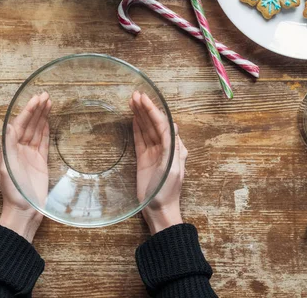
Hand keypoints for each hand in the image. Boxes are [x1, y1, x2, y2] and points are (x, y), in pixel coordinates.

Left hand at [0, 92, 51, 242]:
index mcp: (9, 148)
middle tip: (46, 95)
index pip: (20, 124)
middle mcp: (19, 149)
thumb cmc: (12, 192)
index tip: (36, 99)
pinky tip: (48, 120)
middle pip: (29, 124)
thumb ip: (8, 147)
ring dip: (42, 116)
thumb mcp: (7, 169)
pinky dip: (46, 130)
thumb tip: (9, 125)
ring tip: (49, 102)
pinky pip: (43, 142)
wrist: (24, 211)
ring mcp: (31, 155)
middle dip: (37, 109)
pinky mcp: (41, 162)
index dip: (28, 111)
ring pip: (37, 130)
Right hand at [130, 91, 186, 234]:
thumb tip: (173, 126)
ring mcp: (154, 153)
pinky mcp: (144, 159)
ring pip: (146, 129)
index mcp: (174, 147)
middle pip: (153, 123)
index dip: (153, 110)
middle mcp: (165, 147)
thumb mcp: (172, 169)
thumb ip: (172, 148)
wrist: (158, 211)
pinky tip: (132, 117)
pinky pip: (140, 140)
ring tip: (131, 101)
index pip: (162, 124)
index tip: (143, 98)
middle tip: (134, 95)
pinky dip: (136, 128)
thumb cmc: (166, 192)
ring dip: (140, 115)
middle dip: (145, 109)